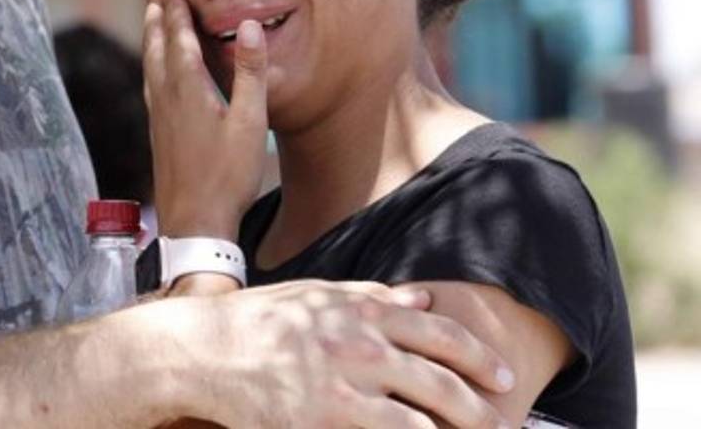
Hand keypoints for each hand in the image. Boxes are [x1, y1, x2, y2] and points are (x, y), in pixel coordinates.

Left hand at [143, 0, 268, 238]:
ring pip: (149, 64)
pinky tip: (156, 71)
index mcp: (187, 87)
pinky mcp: (158, 132)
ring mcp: (158, 115)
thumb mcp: (251, 121)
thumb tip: (249, 25)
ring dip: (151, 36)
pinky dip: (152, 62)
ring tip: (151, 18)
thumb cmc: (226, 175)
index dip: (173, 6)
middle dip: (156, 14)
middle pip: (156, 44)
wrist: (195, 223)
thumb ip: (250, 72)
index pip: (177, 35)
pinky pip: (151, 83)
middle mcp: (166, 96)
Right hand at [179, 280, 514, 428]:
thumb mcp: (316, 295)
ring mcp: (346, 383)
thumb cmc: (260, 320)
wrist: (206, 349)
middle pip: (443, 377)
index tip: (504, 375)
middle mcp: (361, 343)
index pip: (440, 330)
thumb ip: (371, 296)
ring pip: (425, 415)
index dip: (479, 355)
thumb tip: (422, 297)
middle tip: (505, 417)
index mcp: (362, 309)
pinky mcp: (328, 420)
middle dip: (482, 402)